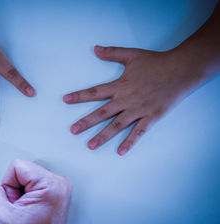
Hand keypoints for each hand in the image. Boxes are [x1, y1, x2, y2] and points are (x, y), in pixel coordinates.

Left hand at [63, 45, 200, 154]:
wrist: (181, 70)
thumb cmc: (156, 62)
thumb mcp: (132, 55)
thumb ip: (112, 53)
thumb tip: (95, 49)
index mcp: (120, 86)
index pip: (94, 92)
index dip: (79, 96)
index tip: (65, 100)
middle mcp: (126, 100)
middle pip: (102, 113)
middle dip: (86, 122)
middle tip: (73, 131)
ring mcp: (138, 110)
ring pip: (117, 126)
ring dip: (102, 136)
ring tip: (90, 145)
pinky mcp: (150, 117)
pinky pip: (138, 132)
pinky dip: (130, 142)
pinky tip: (120, 151)